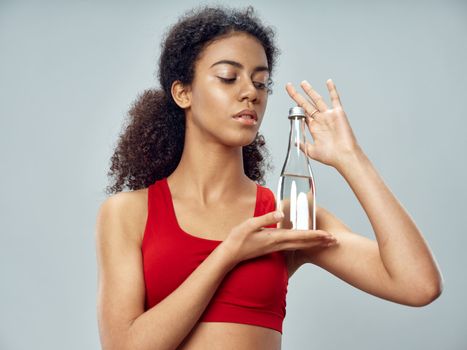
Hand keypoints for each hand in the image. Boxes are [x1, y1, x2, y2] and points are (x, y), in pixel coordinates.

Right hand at [220, 210, 337, 264]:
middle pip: (303, 243)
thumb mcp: (249, 224)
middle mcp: (278, 244)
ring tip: (326, 242)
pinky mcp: (273, 248)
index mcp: (275, 238)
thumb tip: (281, 213)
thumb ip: (266, 218)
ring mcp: (276, 248)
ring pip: (300, 246)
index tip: (327, 235)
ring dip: (314, 244)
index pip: (299, 236)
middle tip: (335, 240)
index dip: (314, 235)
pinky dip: (303, 245)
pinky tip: (307, 244)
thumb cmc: (238, 239)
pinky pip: (292, 247)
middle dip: (319, 241)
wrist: (230, 254)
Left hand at [285, 79, 361, 167]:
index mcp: (314, 128)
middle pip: (306, 104)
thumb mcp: (311, 151)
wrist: (344, 156)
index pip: (302, 114)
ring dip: (310, 91)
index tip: (289, 104)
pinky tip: (328, 81)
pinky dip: (332, 90)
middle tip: (289, 86)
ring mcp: (328, 115)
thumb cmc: (330, 156)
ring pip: (317, 99)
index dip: (295, 108)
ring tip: (303, 83)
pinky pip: (335, 99)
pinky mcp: (338, 113)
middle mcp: (320, 120)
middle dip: (297, 95)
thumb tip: (294, 142)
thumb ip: (302, 145)